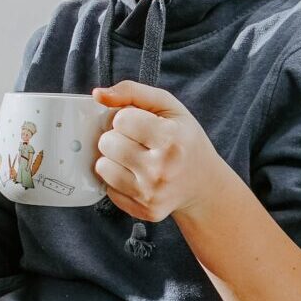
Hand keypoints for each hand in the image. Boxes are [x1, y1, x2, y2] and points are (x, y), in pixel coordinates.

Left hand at [92, 82, 226, 223]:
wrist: (203, 184)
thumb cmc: (184, 139)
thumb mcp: (168, 107)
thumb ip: (132, 91)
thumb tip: (97, 94)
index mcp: (171, 138)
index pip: (120, 119)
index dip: (126, 118)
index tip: (140, 124)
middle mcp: (162, 168)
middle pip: (107, 143)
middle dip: (116, 138)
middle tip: (136, 142)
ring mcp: (152, 193)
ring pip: (102, 167)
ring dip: (113, 159)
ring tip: (134, 158)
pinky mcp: (145, 210)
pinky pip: (108, 188)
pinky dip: (117, 180)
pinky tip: (136, 176)